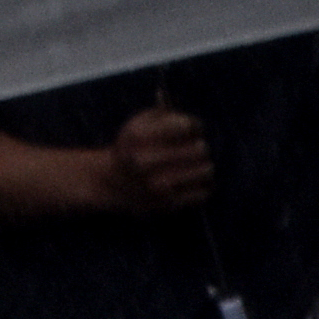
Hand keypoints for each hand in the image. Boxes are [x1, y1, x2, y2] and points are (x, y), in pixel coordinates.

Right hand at [97, 105, 213, 216]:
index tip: (189, 129)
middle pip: (200, 148)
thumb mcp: (141, 123)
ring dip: (204, 166)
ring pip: (206, 170)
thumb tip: (195, 125)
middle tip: (196, 148)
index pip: (187, 125)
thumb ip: (167, 114)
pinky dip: (201, 186)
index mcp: (136, 135)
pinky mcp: (167, 204)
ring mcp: (156, 185)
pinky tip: (190, 182)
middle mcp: (143, 161)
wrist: (112, 183)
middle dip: (200, 146)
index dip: (193, 126)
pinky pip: (203, 192)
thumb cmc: (135, 146)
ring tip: (196, 165)